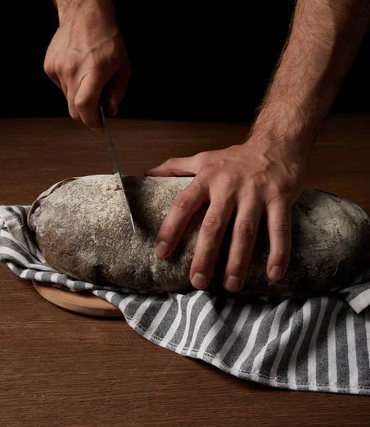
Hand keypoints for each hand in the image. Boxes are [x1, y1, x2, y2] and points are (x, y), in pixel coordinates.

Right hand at [44, 0, 130, 128]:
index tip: (97, 126)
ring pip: (67, 98)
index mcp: (93, 71)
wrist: (84, 13)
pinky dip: (70, 84)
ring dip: (78, 96)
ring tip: (88, 77)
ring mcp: (58, 68)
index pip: (84, 106)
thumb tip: (110, 110)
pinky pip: (60, 86)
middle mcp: (72, 70)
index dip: (91, 121)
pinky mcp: (49, 66)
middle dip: (85, 114)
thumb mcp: (123, 66)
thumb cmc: (107, 39)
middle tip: (96, 109)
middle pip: (73, 109)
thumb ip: (118, 91)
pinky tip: (77, 68)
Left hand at [146, 139, 305, 291]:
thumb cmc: (237, 157)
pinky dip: (278, 252)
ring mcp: (256, 192)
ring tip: (231, 285)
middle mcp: (229, 186)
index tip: (162, 253)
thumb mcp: (204, 158)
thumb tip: (146, 175)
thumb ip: (175, 167)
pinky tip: (274, 274)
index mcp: (207, 178)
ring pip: (245, 230)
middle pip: (214, 224)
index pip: (183, 205)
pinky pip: (279, 228)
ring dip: (238, 260)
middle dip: (205, 255)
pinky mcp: (280, 197)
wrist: (277, 141)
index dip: (171, 229)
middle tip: (197, 281)